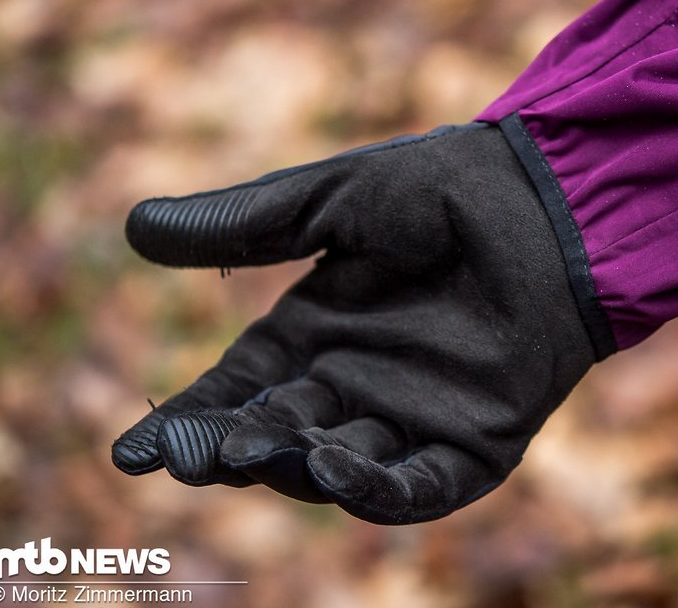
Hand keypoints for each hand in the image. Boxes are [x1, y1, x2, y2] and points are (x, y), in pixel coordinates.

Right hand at [112, 124, 595, 523]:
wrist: (546, 196)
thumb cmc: (445, 186)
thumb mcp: (334, 200)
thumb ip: (246, 225)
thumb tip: (133, 228)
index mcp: (317, 332)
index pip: (237, 392)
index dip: (187, 422)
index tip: (131, 453)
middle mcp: (358, 383)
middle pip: (279, 436)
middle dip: (233, 449)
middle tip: (194, 455)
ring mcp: (416, 417)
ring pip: (341, 469)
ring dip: (298, 469)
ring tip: (262, 451)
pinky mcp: (478, 443)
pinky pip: (422, 487)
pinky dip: (380, 491)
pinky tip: (339, 473)